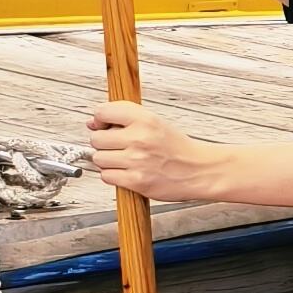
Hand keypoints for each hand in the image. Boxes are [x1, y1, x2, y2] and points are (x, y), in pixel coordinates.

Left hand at [85, 99, 227, 201]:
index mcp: (145, 119)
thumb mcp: (154, 122)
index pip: (103, 112)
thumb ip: (124, 118)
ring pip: (99, 158)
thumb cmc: (177, 148)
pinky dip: (114, 175)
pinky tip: (128, 172)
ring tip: (125, 160)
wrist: (199, 170)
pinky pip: (106, 176)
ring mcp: (136, 161)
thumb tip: (92, 123)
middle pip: (96, 138)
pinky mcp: (136, 181)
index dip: (100, 119)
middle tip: (118, 146)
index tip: (104, 125)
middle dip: (104, 143)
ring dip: (108, 161)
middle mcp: (139, 138)